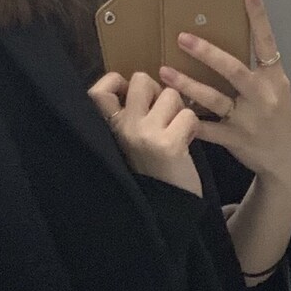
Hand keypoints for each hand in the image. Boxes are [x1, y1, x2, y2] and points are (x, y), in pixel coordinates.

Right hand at [88, 72, 202, 197]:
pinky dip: (192, 127)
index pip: (98, 91)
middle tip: (162, 113)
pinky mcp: (169, 143)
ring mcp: (145, 134)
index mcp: (110, 127)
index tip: (128, 92)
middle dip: (157, 91)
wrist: (166, 210)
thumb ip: (130, 114)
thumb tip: (145, 82)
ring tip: (175, 131)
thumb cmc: (150, 170)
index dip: (115, 81)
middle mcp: (123, 127)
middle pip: (141, 80)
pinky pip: (188, 115)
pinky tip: (186, 143)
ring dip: (179, 111)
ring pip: (170, 95)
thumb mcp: (129, 140)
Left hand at [159, 0, 290, 189]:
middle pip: (234, 71)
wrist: (287, 157)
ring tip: (164, 71)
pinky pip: (207, 129)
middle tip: (182, 37)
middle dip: (208, 54)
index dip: (258, 17)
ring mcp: (248, 120)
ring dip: (188, 85)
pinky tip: (169, 109)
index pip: (266, 42)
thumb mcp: (274, 86)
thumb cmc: (276, 112)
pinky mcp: (235, 140)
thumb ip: (253, 64)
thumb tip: (225, 31)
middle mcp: (262, 96)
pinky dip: (188, 119)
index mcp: (273, 78)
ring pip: (215, 99)